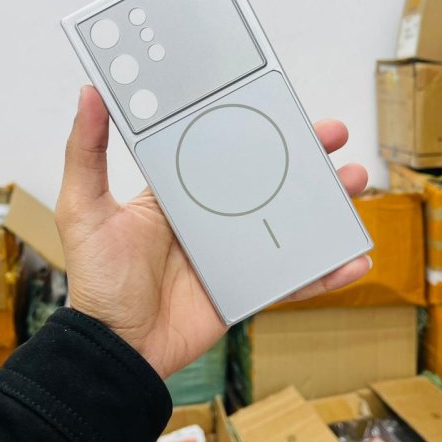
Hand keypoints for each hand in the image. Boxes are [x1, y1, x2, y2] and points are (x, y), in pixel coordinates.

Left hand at [55, 86, 370, 378]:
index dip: (257, 127)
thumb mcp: (86, 207)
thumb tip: (88, 93)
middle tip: (334, 138)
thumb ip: (87, 151)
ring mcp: (234, 254)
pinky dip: (324, 272)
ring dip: (324, 205)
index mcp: (180, 191)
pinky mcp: (247, 288)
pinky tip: (353, 259)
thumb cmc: (97, 278)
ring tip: (355, 184)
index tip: (285, 106)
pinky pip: (292, 279)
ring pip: (289, 222)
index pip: (225, 149)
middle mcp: (211, 217)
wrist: (116, 348)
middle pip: (268, 180)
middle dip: (305, 157)